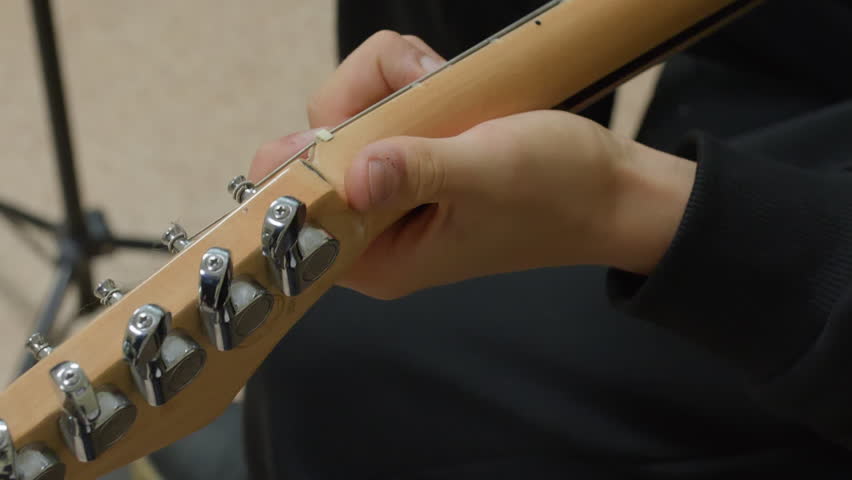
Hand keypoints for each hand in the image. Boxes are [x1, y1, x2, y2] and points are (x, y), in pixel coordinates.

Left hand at [250, 31, 695, 298]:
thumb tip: (355, 174)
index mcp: (381, 258)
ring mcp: (392, 187)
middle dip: (364, 103)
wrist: (610, 187)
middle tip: (422, 87)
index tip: (348, 126)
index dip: (304, 166)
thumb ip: (418, 172)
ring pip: (346, 114)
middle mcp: (374, 226)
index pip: (301, 217)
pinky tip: (446, 84)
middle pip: (315, 149)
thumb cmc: (559, 193)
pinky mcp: (412, 154)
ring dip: (391, 83)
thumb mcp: (488, 178)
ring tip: (445, 84)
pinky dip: (406, 79)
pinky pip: (379, 103)